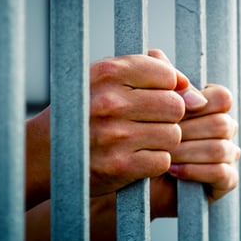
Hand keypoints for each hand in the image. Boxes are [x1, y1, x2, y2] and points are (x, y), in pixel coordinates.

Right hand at [88, 49, 207, 195]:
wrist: (43, 154)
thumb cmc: (85, 112)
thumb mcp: (106, 80)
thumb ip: (151, 73)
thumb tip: (196, 95)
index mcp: (108, 73)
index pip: (168, 76)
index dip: (167, 89)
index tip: (150, 97)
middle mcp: (110, 103)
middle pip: (176, 106)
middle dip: (169, 116)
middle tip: (147, 122)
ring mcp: (115, 136)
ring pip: (173, 134)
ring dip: (163, 140)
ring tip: (139, 139)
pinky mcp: (120, 166)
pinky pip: (163, 160)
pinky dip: (154, 161)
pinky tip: (135, 157)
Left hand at [145, 51, 240, 217]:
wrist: (130, 180)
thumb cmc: (138, 139)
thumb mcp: (144, 108)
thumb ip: (154, 82)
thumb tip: (156, 54)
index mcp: (211, 108)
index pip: (222, 97)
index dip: (200, 103)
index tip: (172, 110)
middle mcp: (225, 131)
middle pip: (221, 123)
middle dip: (188, 131)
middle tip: (158, 136)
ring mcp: (228, 156)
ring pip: (220, 148)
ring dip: (188, 152)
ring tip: (162, 154)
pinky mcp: (226, 182)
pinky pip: (221, 172)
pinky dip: (195, 170)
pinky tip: (171, 170)